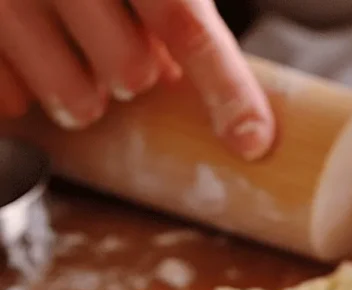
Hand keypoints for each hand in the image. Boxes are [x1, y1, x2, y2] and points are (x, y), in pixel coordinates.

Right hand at [0, 0, 273, 159]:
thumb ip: (169, 1)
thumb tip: (185, 77)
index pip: (185, 22)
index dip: (225, 87)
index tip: (251, 138)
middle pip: (129, 73)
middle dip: (129, 70)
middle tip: (110, 38)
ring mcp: (7, 0)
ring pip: (76, 102)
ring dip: (81, 91)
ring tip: (65, 45)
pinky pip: (14, 102)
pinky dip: (26, 89)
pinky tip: (21, 44)